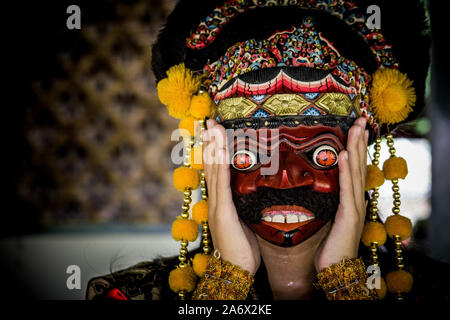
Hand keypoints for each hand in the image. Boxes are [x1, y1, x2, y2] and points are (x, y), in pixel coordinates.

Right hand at [202, 119, 260, 274]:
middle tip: (209, 121)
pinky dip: (220, 165)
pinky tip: (220, 150)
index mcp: (220, 202)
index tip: (215, 132)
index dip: (214, 151)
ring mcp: (216, 205)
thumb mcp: (244, 223)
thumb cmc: (243, 249)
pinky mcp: (222, 212)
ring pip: (214, 170)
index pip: (216, 171)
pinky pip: (221, 184)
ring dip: (213, 148)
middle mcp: (214, 200)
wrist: (235, 270)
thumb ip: (245, 206)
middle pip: (211, 166)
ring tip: (213, 127)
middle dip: (210, 143)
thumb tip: (254, 193)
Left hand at [314, 117, 368, 271]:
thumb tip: (319, 186)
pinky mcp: (349, 215)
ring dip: (356, 148)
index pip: (356, 169)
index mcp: (352, 200)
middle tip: (361, 120)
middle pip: (360, 165)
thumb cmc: (330, 246)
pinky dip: (347, 171)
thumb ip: (328, 202)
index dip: (358, 148)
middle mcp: (357, 200)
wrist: (336, 268)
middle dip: (360, 141)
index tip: (357, 130)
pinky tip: (346, 155)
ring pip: (357, 172)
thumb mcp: (329, 219)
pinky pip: (347, 189)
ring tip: (356, 129)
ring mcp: (355, 207)